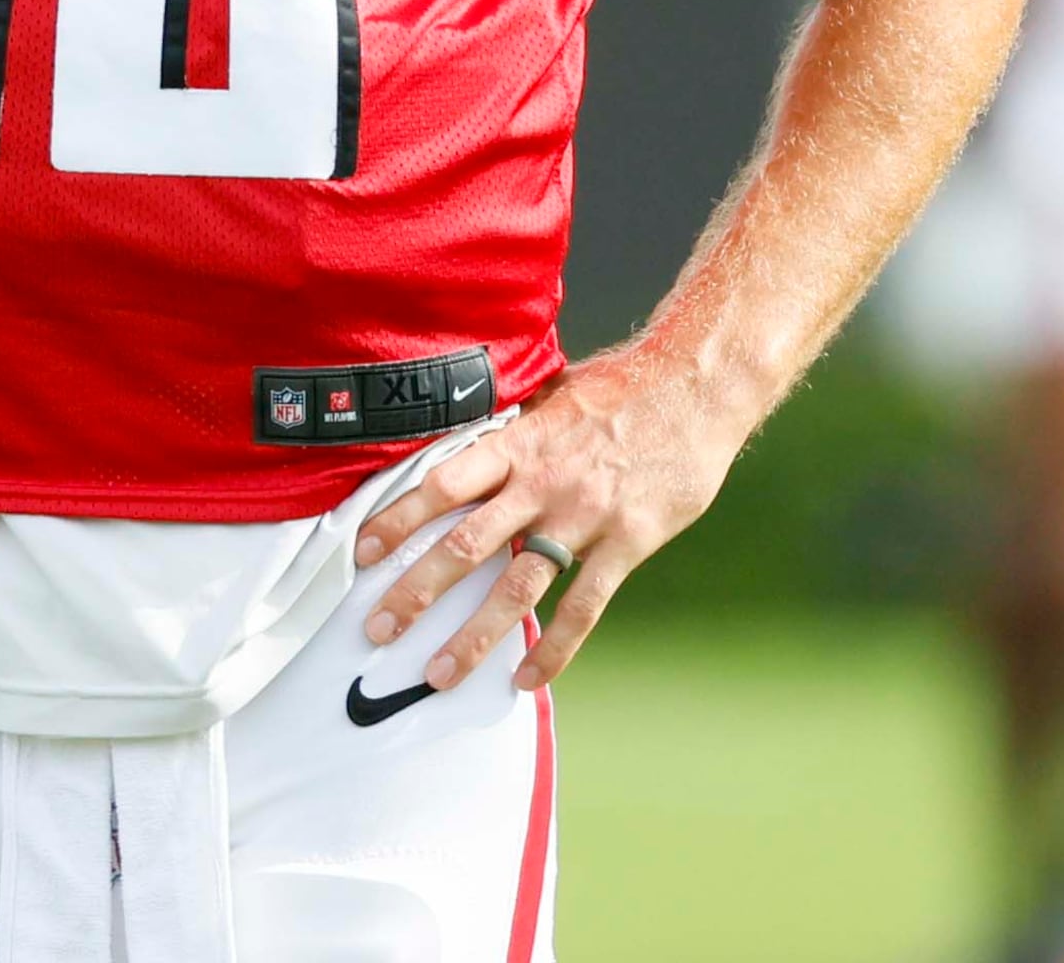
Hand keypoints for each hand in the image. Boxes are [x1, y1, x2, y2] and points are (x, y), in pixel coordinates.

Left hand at [346, 345, 744, 693]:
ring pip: (517, 587)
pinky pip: (583, 606)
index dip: (398, 520)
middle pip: (464, 545)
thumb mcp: (558, 395)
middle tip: (379, 628)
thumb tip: (475, 440)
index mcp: (520, 443)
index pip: (442, 485)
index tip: (364, 552)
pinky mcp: (627, 542)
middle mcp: (543, 483)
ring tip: (439, 674)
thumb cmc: (628, 387)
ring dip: (473, 636)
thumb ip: (517, 428)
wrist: (699, 385)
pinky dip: (554, 648)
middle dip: (416, 592)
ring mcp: (585, 516)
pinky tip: (528, 677)